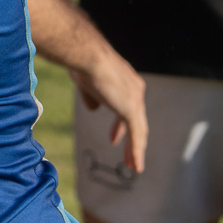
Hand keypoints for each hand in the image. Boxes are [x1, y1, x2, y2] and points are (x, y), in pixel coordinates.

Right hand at [69, 46, 147, 172]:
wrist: (87, 55)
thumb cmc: (82, 62)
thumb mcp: (86, 82)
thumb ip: (92, 96)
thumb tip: (94, 108)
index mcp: (126, 82)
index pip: (128, 108)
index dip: (121, 126)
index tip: (114, 138)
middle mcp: (135, 90)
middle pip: (138, 121)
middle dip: (133, 140)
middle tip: (130, 157)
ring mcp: (135, 100)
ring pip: (139, 130)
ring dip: (136, 150)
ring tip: (134, 166)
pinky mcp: (130, 109)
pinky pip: (136, 135)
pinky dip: (136, 151)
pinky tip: (136, 164)